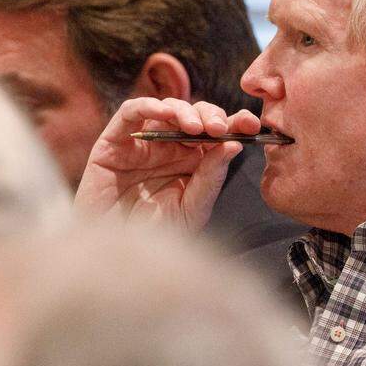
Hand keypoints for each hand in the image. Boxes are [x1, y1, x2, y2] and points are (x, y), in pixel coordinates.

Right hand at [74, 96, 261, 232]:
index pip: (217, 134)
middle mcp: (169, 149)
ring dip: (183, 110)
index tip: (252, 125)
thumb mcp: (192, 210)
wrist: (114, 258)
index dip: (236, 123)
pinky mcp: (113, 143)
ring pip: (165, 110)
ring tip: (196, 127)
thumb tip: (233, 145)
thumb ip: (210, 178)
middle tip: (221, 127)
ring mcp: (141, 144)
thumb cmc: (153, 237)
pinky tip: (164, 113)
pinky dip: (148, 106)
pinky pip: (130, 113)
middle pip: (194, 116)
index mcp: (192, 163)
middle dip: (211, 115)